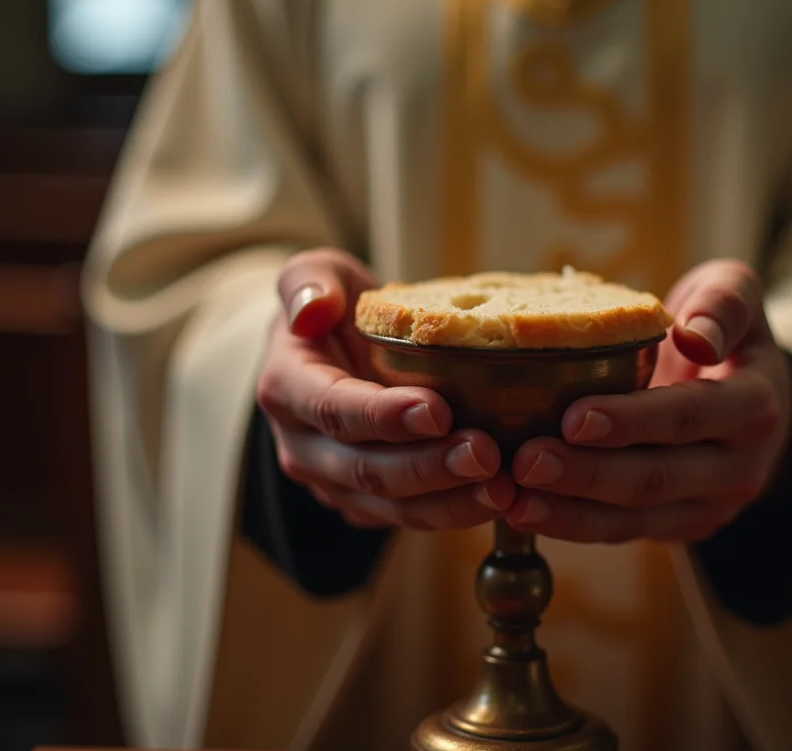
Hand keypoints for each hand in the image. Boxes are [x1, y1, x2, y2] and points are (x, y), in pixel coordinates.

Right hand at [255, 248, 514, 530]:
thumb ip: (310, 281)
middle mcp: (301, 446)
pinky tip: (502, 497)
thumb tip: (311, 311)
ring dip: (451, 502)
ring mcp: (333, 482)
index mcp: (286, 387)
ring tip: (504, 487)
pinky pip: (411, 518)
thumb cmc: (338, 309)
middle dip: (429, 466)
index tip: (438, 410)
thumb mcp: (318, 274)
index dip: (382, 415)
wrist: (340, 353)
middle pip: (364, 468)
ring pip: (391, 505)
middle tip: (487, 453)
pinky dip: (458, 512)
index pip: (330, 408)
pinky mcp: (367, 504)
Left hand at [505, 260, 791, 542]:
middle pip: (657, 477)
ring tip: (514, 496)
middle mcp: (738, 468)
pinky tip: (521, 511)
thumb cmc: (725, 333)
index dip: (633, 421)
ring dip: (569, 511)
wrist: (751, 397)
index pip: (690, 417)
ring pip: (634, 517)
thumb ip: (724, 301)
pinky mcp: (675, 527)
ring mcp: (707, 506)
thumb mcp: (738, 295)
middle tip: (526, 460)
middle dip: (587, 474)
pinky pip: (620, 531)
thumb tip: (697, 336)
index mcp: (755, 407)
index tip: (573, 417)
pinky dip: (569, 525)